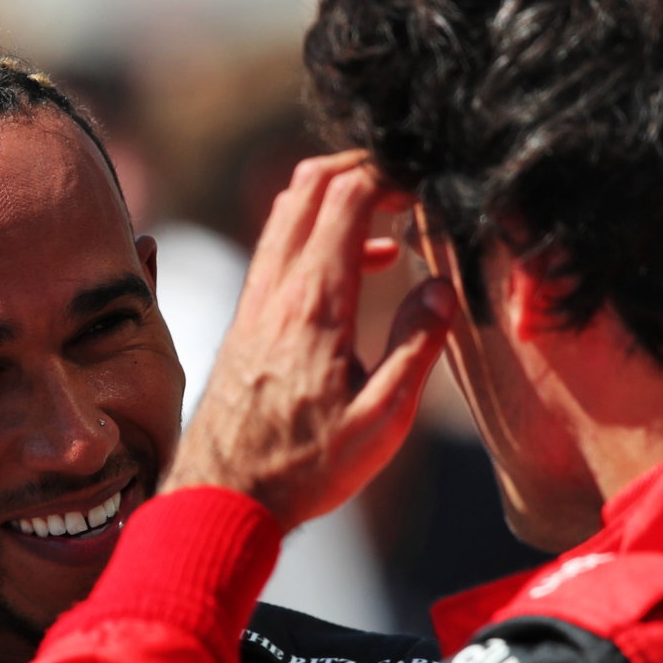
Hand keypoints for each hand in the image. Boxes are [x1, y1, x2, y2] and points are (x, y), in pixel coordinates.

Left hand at [163, 150, 453, 529]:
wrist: (221, 497)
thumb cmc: (304, 469)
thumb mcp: (381, 422)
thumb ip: (417, 347)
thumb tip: (441, 287)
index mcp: (316, 303)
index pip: (348, 195)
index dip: (391, 172)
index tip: (428, 182)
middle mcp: (277, 288)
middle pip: (309, 183)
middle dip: (362, 165)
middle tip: (407, 182)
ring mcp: (256, 299)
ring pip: (288, 211)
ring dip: (337, 196)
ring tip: (391, 222)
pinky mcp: (246, 316)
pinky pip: (280, 246)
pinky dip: (319, 231)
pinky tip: (358, 269)